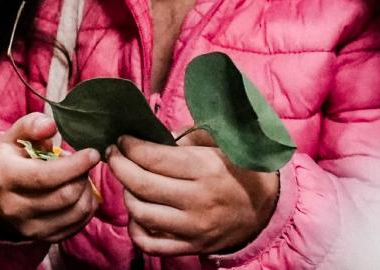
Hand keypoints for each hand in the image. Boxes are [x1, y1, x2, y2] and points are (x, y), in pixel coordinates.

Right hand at [0, 113, 101, 242]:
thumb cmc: (14, 157)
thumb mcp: (16, 135)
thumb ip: (32, 125)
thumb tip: (50, 126)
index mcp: (6, 177)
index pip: (45, 176)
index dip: (74, 165)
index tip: (92, 153)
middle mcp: (14, 207)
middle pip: (65, 196)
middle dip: (82, 176)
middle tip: (84, 164)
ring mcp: (29, 226)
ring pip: (75, 212)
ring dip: (87, 191)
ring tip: (80, 177)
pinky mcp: (44, 237)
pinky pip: (78, 226)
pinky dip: (87, 207)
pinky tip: (81, 193)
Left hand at [107, 133, 279, 256]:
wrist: (267, 211)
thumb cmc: (241, 170)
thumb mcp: (224, 143)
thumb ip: (190, 134)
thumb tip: (154, 132)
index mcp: (206, 169)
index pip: (153, 157)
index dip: (130, 146)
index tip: (122, 139)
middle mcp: (198, 200)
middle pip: (140, 183)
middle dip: (118, 165)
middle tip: (113, 154)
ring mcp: (194, 227)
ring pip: (141, 213)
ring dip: (126, 194)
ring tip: (128, 181)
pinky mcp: (191, 247)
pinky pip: (151, 244)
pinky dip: (135, 230)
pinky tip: (137, 214)